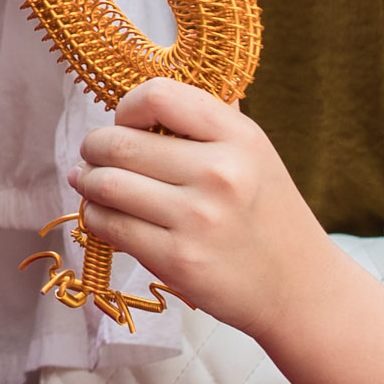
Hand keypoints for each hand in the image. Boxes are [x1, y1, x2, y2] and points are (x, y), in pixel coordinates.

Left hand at [71, 78, 344, 338]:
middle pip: (119, 144)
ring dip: (86, 181)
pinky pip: (110, 225)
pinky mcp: (177, 259)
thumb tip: (145, 96)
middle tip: (92, 155)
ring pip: (106, 184)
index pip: (158, 96)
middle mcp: (219, 173)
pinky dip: (95, 216)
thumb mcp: (254, 154)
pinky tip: (102, 214)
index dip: (127, 107)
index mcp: (239, 137)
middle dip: (94, 148)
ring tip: (88, 181)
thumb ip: (206, 123)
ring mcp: (197, 218)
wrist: (298, 288)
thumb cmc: (267, 215)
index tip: (126, 123)